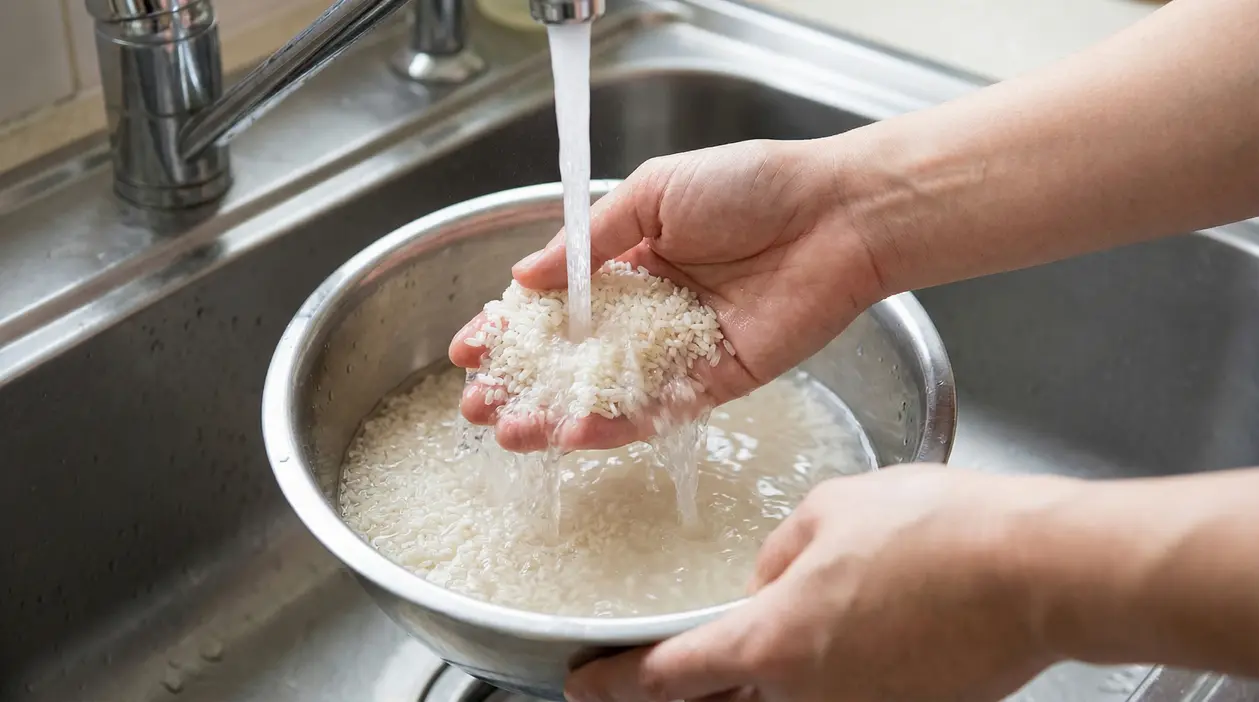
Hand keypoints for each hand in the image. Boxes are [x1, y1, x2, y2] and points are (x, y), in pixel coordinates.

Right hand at [450, 138, 886, 450]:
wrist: (835, 215)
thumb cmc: (751, 186)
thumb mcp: (654, 193)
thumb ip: (589, 242)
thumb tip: (524, 277)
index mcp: (631, 261)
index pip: (557, 303)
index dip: (512, 326)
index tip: (470, 346)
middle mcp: (650, 311)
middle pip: (573, 357)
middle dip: (521, 381)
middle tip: (476, 403)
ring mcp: (680, 351)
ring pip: (606, 393)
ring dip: (554, 414)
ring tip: (507, 432)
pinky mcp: (715, 382)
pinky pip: (658, 410)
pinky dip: (615, 425)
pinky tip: (571, 433)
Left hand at [564, 466, 1074, 701]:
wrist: (1036, 572)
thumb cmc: (937, 532)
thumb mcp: (831, 510)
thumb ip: (780, 554)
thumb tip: (769, 580)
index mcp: (772, 643)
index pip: (667, 678)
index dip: (615, 685)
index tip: (583, 686)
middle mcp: (807, 697)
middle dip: (682, 694)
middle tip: (659, 676)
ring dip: (757, 683)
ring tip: (764, 640)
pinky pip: (841, 696)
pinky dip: (823, 674)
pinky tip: (843, 633)